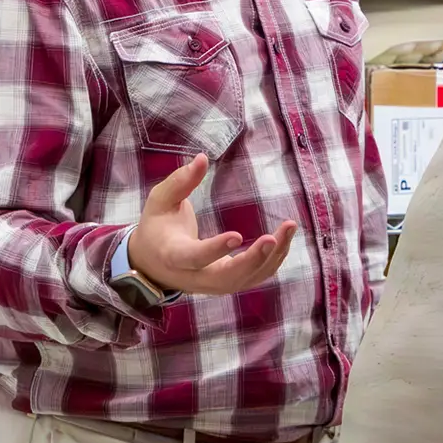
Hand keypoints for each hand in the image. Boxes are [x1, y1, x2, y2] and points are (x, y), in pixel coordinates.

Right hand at [127, 155, 297, 295]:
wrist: (152, 265)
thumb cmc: (156, 226)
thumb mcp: (160, 201)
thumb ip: (180, 182)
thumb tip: (202, 158)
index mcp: (174, 255)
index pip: (195, 257)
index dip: (215, 250)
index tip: (237, 236)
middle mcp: (195, 276)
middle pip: (227, 277)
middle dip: (253, 260)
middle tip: (273, 239)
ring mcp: (214, 284)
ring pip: (247, 279)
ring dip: (272, 257)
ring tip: (289, 227)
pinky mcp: (229, 284)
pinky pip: (255, 277)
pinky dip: (274, 260)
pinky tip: (285, 238)